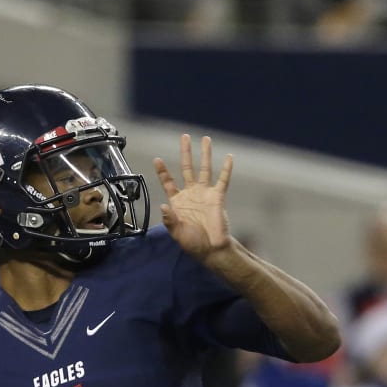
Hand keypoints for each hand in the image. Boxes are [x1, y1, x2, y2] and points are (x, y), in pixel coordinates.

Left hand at [153, 134, 234, 262]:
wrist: (212, 250)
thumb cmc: (193, 243)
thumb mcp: (176, 233)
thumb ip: (170, 220)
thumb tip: (163, 207)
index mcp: (178, 201)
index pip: (168, 182)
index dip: (163, 171)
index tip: (157, 159)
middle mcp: (191, 194)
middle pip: (187, 168)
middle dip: (185, 153)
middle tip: (184, 137)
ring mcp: (205, 194)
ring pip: (205, 169)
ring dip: (205, 154)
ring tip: (206, 139)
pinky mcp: (218, 197)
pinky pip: (223, 180)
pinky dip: (226, 169)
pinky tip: (229, 157)